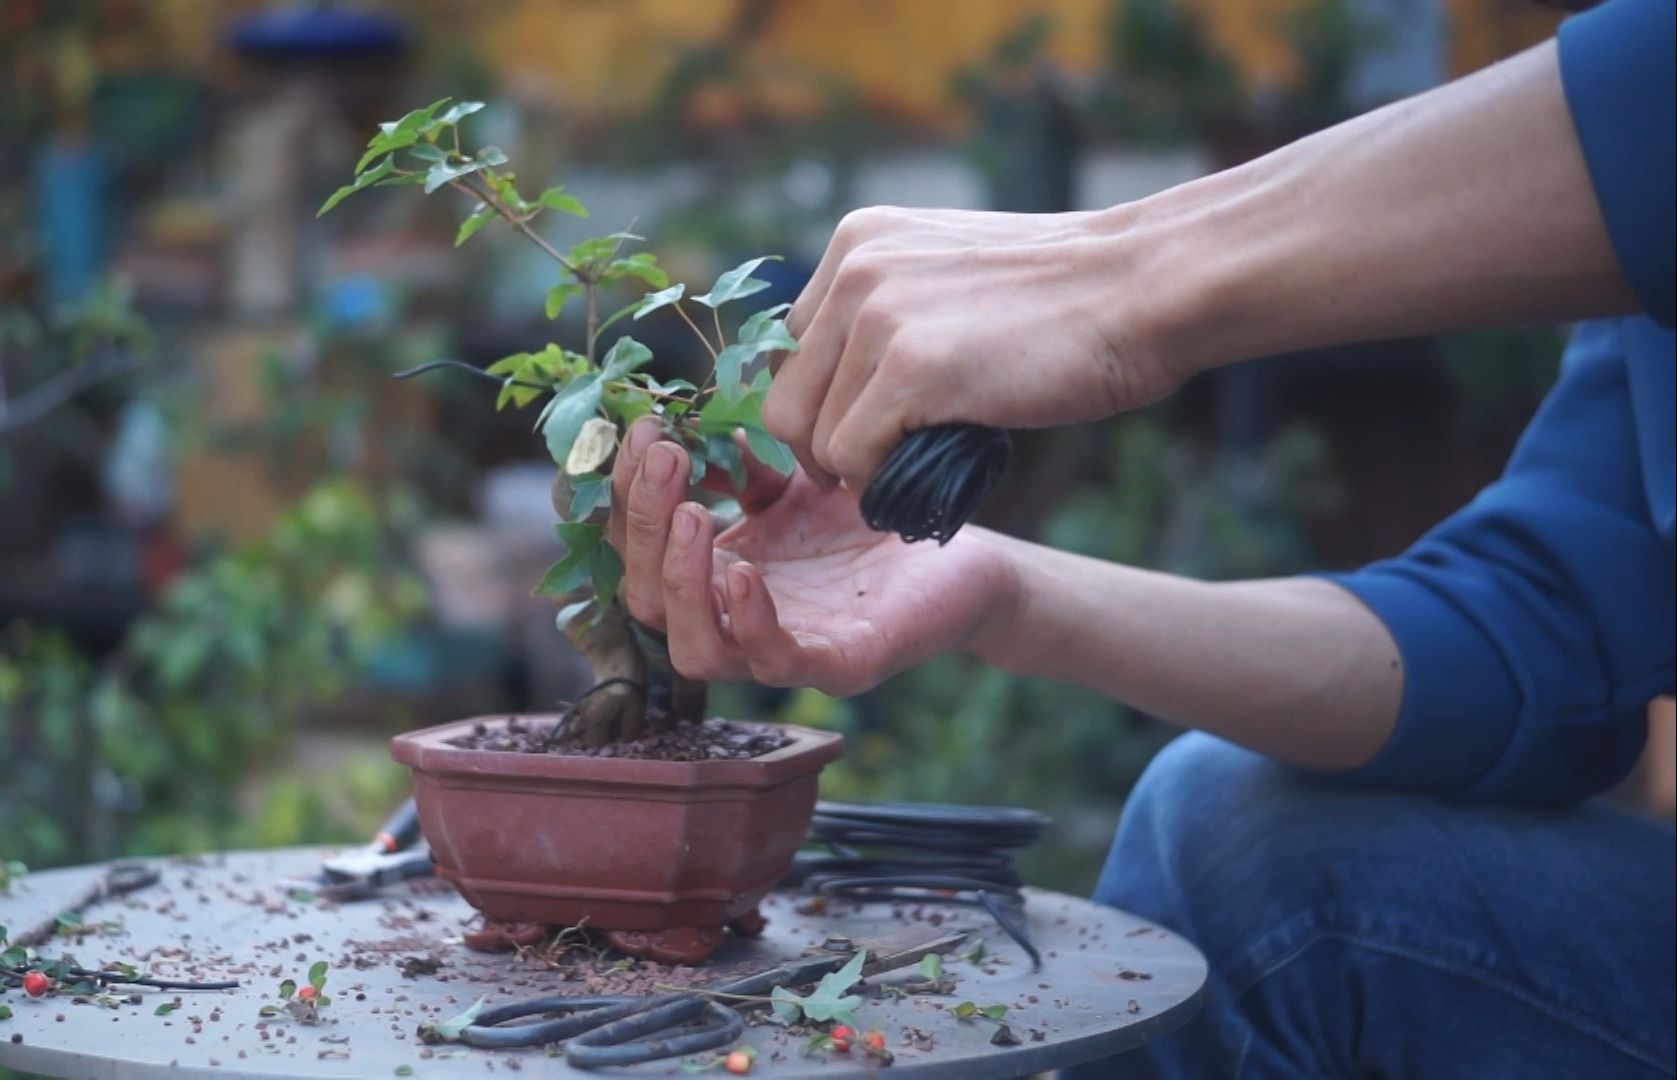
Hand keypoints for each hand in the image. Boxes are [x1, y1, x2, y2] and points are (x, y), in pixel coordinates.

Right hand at [608, 418, 1017, 696]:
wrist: (965, 555)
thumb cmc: (876, 522)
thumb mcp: (799, 481)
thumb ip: (745, 463)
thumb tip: (691, 425)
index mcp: (718, 572)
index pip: (641, 545)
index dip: (631, 489)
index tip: (647, 426)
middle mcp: (736, 620)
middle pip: (647, 597)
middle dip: (644, 523)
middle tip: (666, 453)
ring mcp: (784, 652)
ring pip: (695, 649)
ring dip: (679, 580)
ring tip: (691, 512)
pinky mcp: (839, 666)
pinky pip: (774, 661)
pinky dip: (750, 621)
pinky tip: (747, 571)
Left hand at [763, 205, 1185, 491]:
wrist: (1142, 286)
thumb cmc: (1064, 296)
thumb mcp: (949, 273)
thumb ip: (888, 310)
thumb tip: (840, 392)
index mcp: (857, 240)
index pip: (790, 349)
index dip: (821, 406)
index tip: (863, 435)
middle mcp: (854, 268)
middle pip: (785, 398)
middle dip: (823, 452)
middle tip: (875, 476)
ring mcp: (880, 316)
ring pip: (815, 438)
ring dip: (859, 474)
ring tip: (912, 477)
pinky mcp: (912, 368)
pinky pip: (854, 459)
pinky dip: (884, 487)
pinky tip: (927, 481)